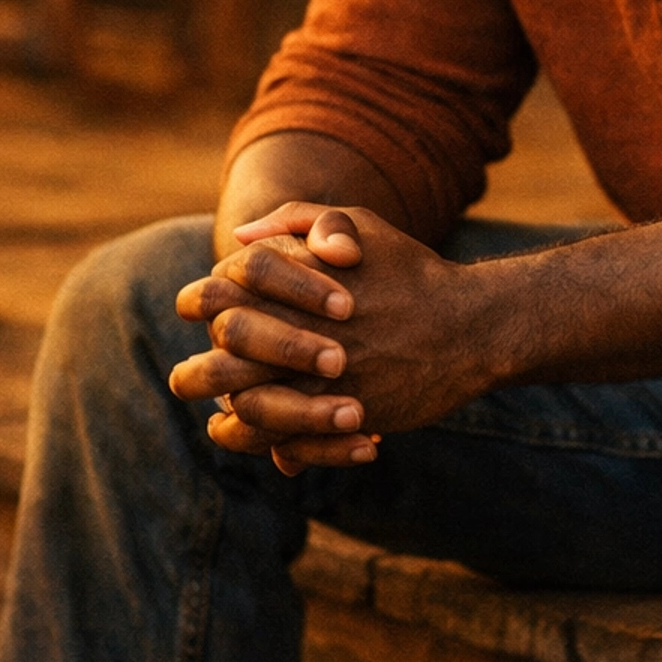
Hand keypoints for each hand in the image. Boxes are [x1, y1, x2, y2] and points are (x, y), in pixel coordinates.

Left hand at [170, 205, 498, 471]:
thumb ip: (296, 221)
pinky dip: (259, 440)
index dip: (201, 304)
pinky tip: (256, 436)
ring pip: (243, 400)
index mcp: (296, 278)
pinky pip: (280, 437)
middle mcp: (302, 325)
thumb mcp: (359, 225)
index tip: (204, 317)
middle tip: (192, 378)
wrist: (469, 327)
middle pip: (221, 349)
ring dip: (224, 410)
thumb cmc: (410, 272)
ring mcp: (320, 373)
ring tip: (218, 415)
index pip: (218, 290)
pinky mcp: (341, 413)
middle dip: (198, 370)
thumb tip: (240, 236)